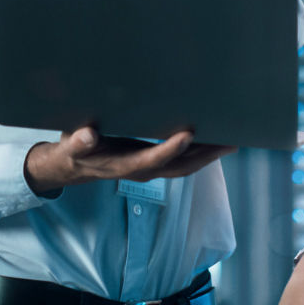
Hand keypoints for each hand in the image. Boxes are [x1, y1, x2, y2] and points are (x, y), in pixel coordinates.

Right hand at [24, 125, 234, 193]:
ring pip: (185, 167)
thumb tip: (88, 135)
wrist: (71, 166)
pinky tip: (212, 140)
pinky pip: (181, 162)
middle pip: (180, 167)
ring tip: (231, 140)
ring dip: (209, 157)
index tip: (188, 135)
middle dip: (206, 156)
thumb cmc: (73, 151)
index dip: (170, 149)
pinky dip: (200, 154)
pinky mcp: (152, 163)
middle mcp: (142, 170)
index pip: (152, 159)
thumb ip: (79, 141)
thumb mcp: (71, 145)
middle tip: (230, 140)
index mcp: (124, 165)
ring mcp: (149, 168)